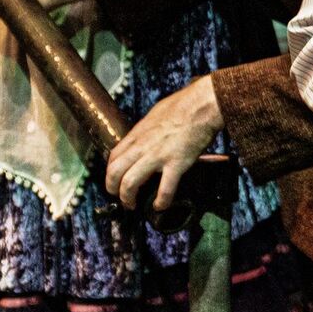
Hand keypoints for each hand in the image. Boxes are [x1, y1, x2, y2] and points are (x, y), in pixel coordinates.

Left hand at [105, 76, 222, 211]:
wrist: (202, 105)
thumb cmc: (182, 105)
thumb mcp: (154, 115)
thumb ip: (146, 131)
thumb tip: (145, 138)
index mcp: (137, 134)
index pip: (113, 158)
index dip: (110, 173)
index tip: (116, 180)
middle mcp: (142, 146)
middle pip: (114, 173)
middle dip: (113, 190)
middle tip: (121, 197)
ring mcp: (158, 156)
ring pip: (130, 183)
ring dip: (128, 199)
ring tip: (134, 205)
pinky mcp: (176, 164)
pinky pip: (164, 189)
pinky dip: (160, 202)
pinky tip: (160, 206)